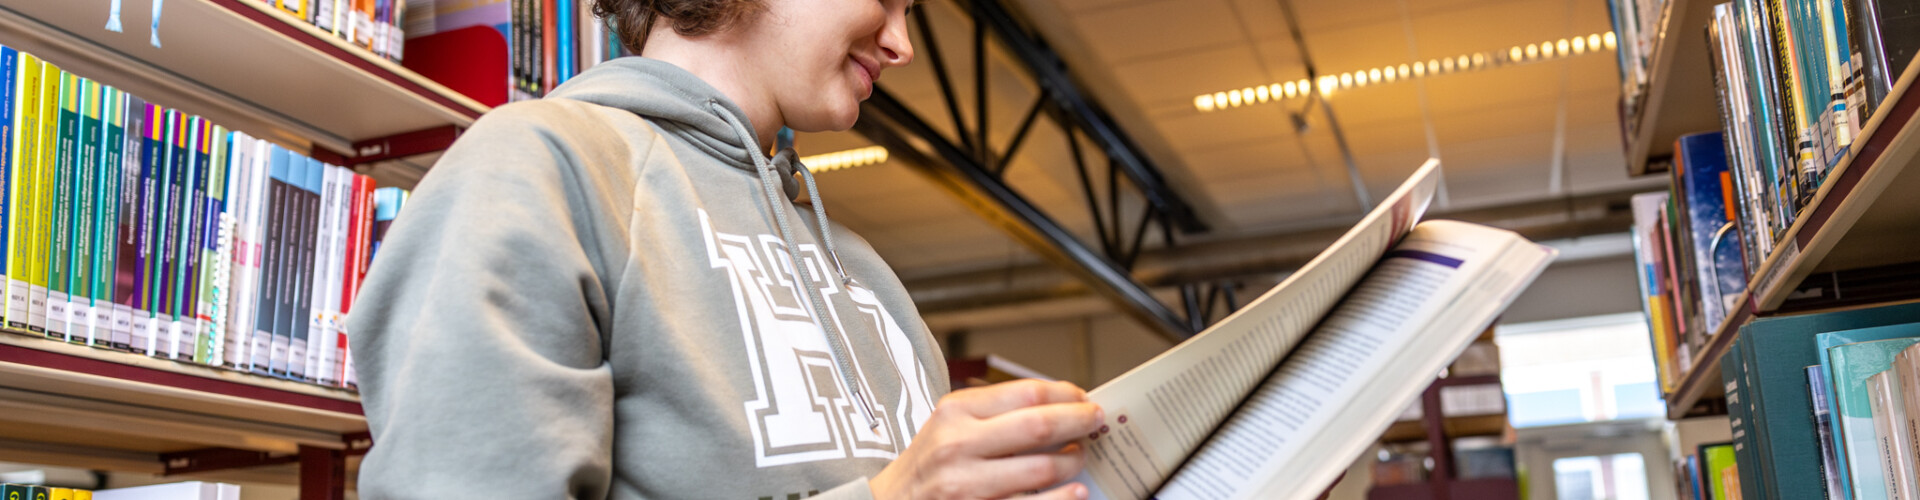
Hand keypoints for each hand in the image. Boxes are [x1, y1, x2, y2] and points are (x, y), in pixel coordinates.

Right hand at [870, 379, 1104, 499]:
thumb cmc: (927, 465)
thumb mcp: (948, 425)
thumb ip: (994, 412)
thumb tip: (1057, 404)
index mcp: (954, 413)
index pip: (1026, 392)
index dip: (1065, 394)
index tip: (1083, 398)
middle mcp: (958, 446)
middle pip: (1039, 425)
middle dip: (1080, 422)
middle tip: (1097, 421)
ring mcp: (966, 486)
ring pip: (1042, 469)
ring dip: (1073, 462)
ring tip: (1081, 457)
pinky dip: (1062, 499)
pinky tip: (1075, 492)